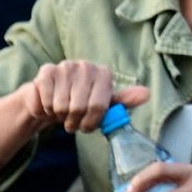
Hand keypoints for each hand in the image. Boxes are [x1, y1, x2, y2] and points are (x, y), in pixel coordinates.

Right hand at [12, 60, 149, 133]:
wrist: (51, 99)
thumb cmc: (81, 103)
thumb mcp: (104, 105)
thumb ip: (124, 101)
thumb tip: (147, 94)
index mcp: (103, 74)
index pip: (99, 107)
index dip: (90, 123)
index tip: (87, 126)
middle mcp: (85, 66)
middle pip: (79, 108)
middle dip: (73, 122)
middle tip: (71, 121)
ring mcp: (65, 66)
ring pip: (61, 106)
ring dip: (58, 117)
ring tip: (61, 111)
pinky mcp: (46, 71)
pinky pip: (45, 101)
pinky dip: (44, 110)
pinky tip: (48, 105)